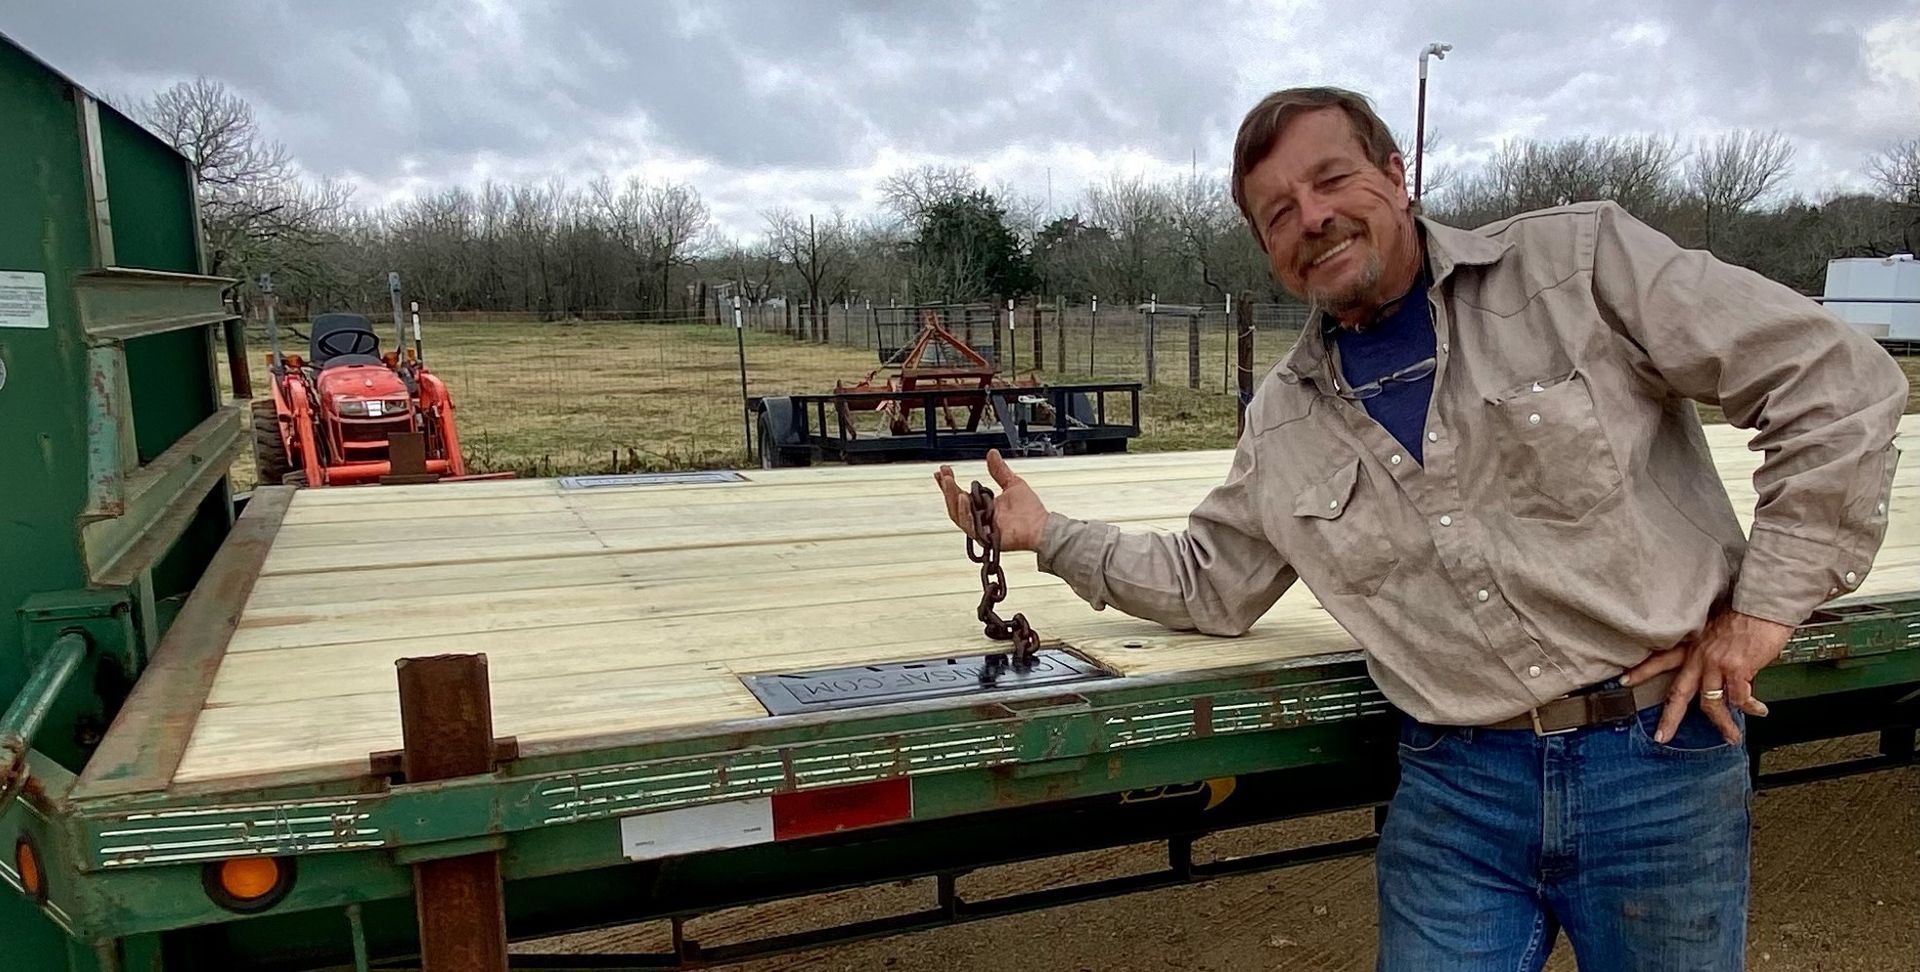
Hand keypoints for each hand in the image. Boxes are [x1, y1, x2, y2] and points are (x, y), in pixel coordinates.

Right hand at [933, 449, 1047, 551]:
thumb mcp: (1012, 483)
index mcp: (981, 507)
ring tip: (951, 484)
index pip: (958, 494)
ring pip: (958, 515)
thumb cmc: (1030, 511)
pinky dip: (965, 513)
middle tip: (945, 475)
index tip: (942, 470)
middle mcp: (978, 518)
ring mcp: (980, 528)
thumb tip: (992, 454)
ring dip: (952, 499)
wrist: (1041, 526)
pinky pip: (969, 526)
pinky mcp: (984, 537)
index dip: (948, 483)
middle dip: (947, 489)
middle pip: (954, 505)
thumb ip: (999, 471)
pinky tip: (963, 499)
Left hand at [1622, 610, 1791, 744]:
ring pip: (1711, 703)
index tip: (1624, 682)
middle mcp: (1700, 656)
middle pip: (1679, 693)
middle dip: (1669, 718)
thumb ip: (1710, 649)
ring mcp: (1717, 664)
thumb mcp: (1716, 630)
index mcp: (1693, 646)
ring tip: (1731, 737)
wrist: (1762, 606)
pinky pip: (1740, 699)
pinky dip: (1750, 707)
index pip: (1660, 659)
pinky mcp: (1737, 669)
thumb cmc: (1745, 615)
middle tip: (1662, 736)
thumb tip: (1717, 668)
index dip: (1641, 671)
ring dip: (1723, 724)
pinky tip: (1758, 710)